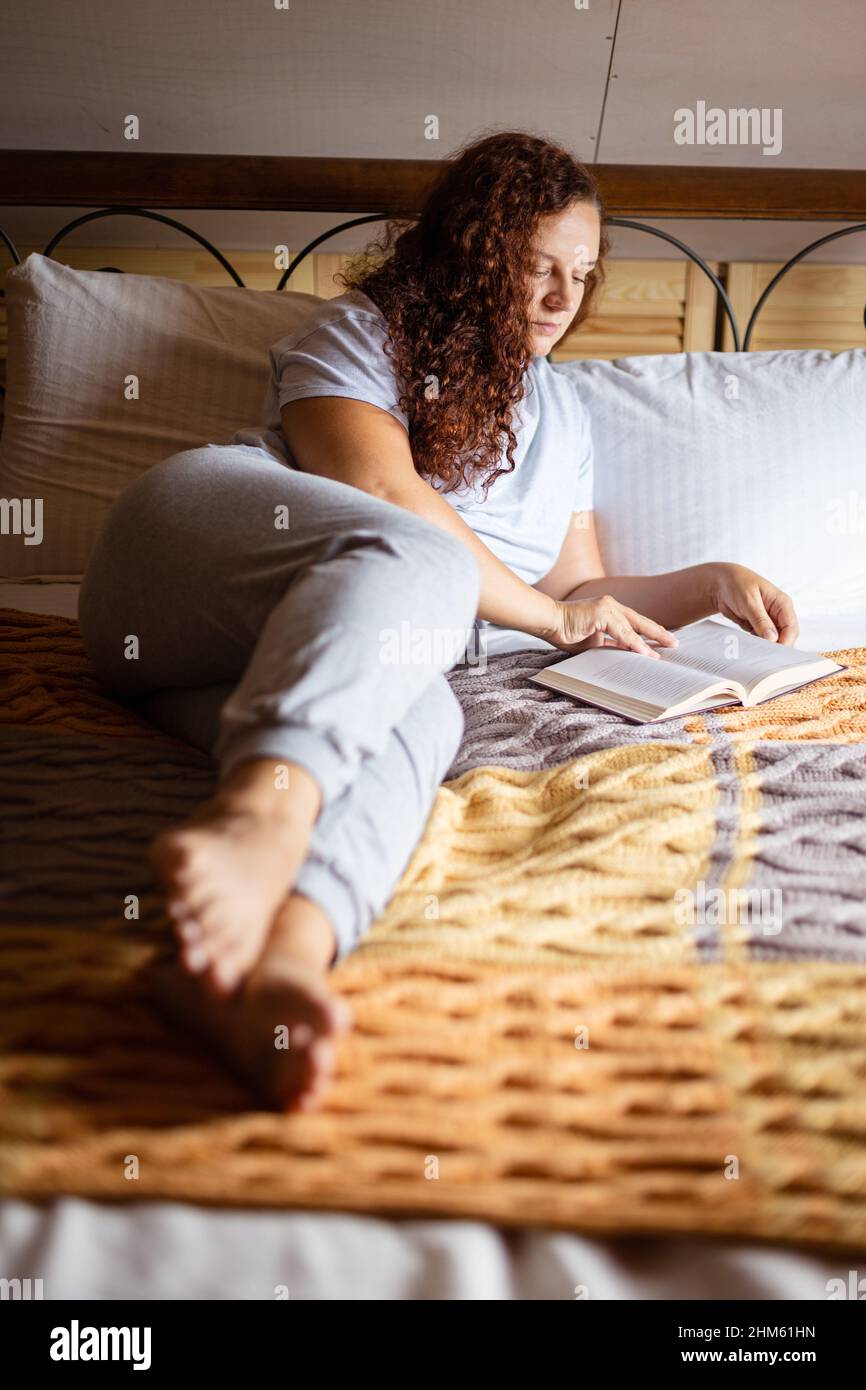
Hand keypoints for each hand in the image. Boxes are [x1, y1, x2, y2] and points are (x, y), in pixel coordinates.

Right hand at [550, 595, 679, 657]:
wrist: (548, 621)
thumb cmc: (566, 632)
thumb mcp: (594, 642)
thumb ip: (611, 645)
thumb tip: (628, 655)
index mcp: (610, 611)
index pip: (635, 623)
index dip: (651, 633)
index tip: (664, 642)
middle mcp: (612, 606)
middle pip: (641, 622)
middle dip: (659, 633)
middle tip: (675, 644)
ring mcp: (608, 608)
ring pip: (634, 628)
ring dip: (650, 642)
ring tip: (664, 652)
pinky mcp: (602, 613)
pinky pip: (622, 633)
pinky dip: (634, 643)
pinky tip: (645, 653)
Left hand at [708, 563, 798, 645]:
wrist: (722, 584)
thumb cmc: (738, 585)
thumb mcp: (749, 601)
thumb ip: (760, 620)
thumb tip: (773, 638)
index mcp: (782, 603)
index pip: (791, 627)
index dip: (785, 642)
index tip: (775, 653)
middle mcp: (779, 614)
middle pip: (785, 636)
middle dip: (776, 647)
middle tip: (763, 657)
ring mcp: (769, 621)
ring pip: (774, 641)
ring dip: (765, 648)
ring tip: (754, 653)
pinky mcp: (759, 627)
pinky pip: (761, 641)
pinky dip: (756, 646)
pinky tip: (748, 648)